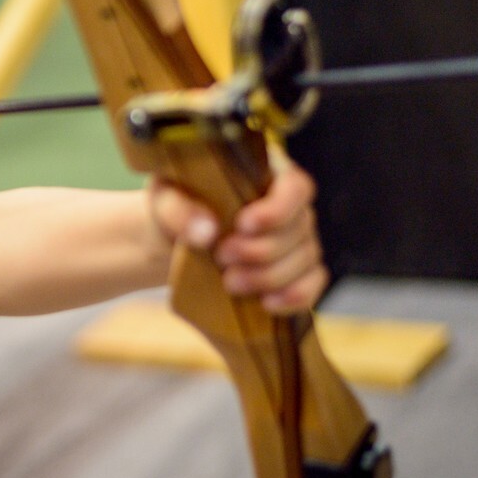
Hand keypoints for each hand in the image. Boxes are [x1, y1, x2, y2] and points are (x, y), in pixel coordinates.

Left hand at [149, 161, 326, 313]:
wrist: (173, 242)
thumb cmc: (175, 209)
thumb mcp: (165, 200)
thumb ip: (179, 210)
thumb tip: (206, 231)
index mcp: (266, 173)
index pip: (295, 186)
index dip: (277, 209)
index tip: (243, 225)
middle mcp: (290, 206)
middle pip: (299, 228)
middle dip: (261, 250)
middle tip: (222, 258)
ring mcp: (298, 240)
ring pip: (305, 259)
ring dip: (270, 276)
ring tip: (230, 283)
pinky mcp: (298, 272)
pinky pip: (312, 286)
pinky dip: (295, 297)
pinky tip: (267, 303)